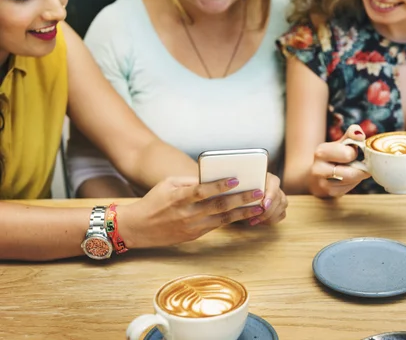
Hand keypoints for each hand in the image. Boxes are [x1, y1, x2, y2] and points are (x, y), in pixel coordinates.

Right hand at [117, 176, 264, 248]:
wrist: (137, 228)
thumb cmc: (154, 201)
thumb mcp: (168, 184)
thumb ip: (189, 181)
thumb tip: (211, 177)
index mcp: (179, 198)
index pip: (202, 191)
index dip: (219, 186)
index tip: (236, 179)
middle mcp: (187, 214)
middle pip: (218, 206)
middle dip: (240, 199)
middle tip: (258, 192)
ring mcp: (192, 227)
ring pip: (222, 219)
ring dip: (242, 212)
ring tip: (259, 206)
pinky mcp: (194, 236)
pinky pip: (217, 226)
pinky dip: (232, 220)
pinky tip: (244, 215)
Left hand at [248, 173, 287, 225]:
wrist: (248, 188)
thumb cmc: (245, 186)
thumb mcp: (245, 186)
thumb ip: (248, 190)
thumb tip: (248, 196)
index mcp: (271, 179)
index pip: (274, 188)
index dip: (270, 198)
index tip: (264, 206)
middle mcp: (278, 187)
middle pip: (278, 200)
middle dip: (266, 212)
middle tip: (253, 218)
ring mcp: (282, 197)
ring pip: (280, 209)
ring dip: (267, 218)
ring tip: (253, 220)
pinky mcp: (282, 206)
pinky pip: (281, 215)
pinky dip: (271, 220)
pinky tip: (260, 221)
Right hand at [308, 124, 370, 197]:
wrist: (314, 176)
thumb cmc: (332, 157)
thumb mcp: (339, 143)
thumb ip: (351, 134)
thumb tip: (359, 134)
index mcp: (321, 152)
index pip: (348, 154)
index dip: (355, 153)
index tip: (352, 152)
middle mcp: (318, 169)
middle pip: (352, 172)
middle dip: (359, 167)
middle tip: (357, 163)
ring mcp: (323, 183)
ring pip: (352, 181)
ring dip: (358, 175)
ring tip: (352, 170)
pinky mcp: (330, 193)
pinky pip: (349, 188)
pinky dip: (352, 183)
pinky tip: (346, 179)